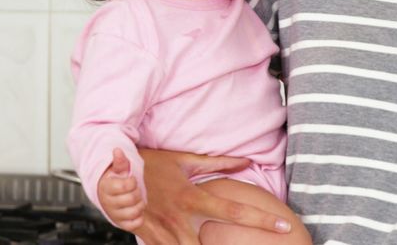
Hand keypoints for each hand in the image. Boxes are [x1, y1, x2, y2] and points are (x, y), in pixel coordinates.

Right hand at [98, 148, 145, 231]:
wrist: (107, 195)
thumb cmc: (113, 181)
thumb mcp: (116, 169)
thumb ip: (119, 161)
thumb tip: (117, 150)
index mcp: (106, 188)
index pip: (126, 185)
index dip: (133, 181)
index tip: (131, 180)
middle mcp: (108, 203)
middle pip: (132, 198)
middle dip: (137, 192)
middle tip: (134, 189)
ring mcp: (114, 214)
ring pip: (135, 211)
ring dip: (140, 204)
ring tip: (136, 199)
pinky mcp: (121, 224)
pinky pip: (135, 224)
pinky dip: (139, 217)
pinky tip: (135, 209)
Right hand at [132, 148, 293, 244]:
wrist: (112, 171)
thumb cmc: (151, 163)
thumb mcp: (185, 160)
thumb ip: (218, 163)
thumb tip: (246, 162)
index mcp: (192, 197)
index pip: (235, 211)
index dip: (261, 220)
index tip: (284, 226)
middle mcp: (179, 218)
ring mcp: (162, 231)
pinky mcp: (149, 238)